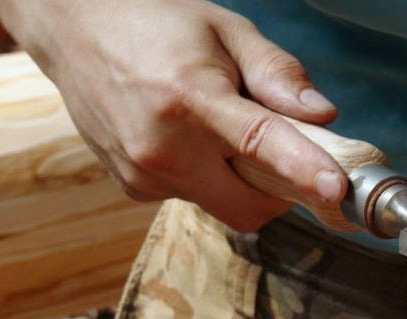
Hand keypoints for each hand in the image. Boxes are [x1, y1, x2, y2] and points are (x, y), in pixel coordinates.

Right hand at [0, 0, 344, 230]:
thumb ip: (277, 74)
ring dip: (241, 181)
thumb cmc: (157, 22)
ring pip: (224, 205)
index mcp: (190, 97)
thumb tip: (323, 116)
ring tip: (219, 130)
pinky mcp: (133, 187)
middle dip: (279, 191)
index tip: (335, 188)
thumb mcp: (226, 30)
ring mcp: (144, 173)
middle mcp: (163, 146)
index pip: (258, 143)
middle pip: (250, 206)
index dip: (302, 168)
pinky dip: (208, 178)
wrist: (71, 27)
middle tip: (287, 156)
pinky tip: (188, 139)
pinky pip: (194, 198)